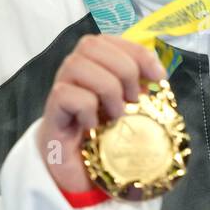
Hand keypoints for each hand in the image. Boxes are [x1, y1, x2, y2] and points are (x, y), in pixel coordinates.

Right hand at [38, 33, 166, 193]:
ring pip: (78, 65)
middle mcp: (74, 70)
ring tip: (116, 114)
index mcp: (95, 63)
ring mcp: (60, 88)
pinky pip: (65, 94)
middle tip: (133, 99)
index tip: (159, 77)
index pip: (111, 39)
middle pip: (92, 44)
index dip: (138, 52)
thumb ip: (140, 89)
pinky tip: (93, 125)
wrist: (76, 171)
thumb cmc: (104, 135)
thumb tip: (159, 77)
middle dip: (123, 69)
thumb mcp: (129, 109)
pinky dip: (86, 109)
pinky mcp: (50, 112)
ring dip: (106, 89)